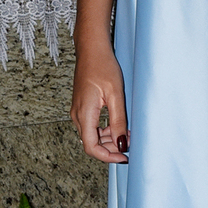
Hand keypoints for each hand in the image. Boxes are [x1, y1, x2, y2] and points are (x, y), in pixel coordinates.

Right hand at [71, 40, 128, 162]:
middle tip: (130, 143)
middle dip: (111, 148)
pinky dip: (105, 130)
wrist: (91, 50)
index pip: (91, 147)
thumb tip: (122, 144)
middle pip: (91, 143)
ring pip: (92, 136)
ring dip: (109, 139)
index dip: (108, 157)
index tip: (124, 157)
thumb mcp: (115, 95)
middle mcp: (78, 115)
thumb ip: (118, 121)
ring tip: (127, 134)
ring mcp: (78, 111)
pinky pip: (92, 126)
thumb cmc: (103, 67)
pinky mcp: (82, 107)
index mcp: (84, 114)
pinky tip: (118, 126)